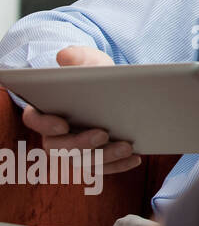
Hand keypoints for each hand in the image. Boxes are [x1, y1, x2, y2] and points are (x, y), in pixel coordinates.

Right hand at [18, 45, 139, 174]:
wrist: (119, 91)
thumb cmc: (98, 76)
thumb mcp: (91, 62)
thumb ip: (78, 57)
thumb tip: (65, 56)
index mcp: (48, 110)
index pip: (35, 120)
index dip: (45, 124)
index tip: (63, 124)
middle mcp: (56, 135)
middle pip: (60, 147)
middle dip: (81, 143)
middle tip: (103, 134)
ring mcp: (74, 151)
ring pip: (83, 161)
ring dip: (105, 156)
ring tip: (127, 147)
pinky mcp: (94, 160)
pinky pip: (102, 169)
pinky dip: (119, 166)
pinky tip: (135, 158)